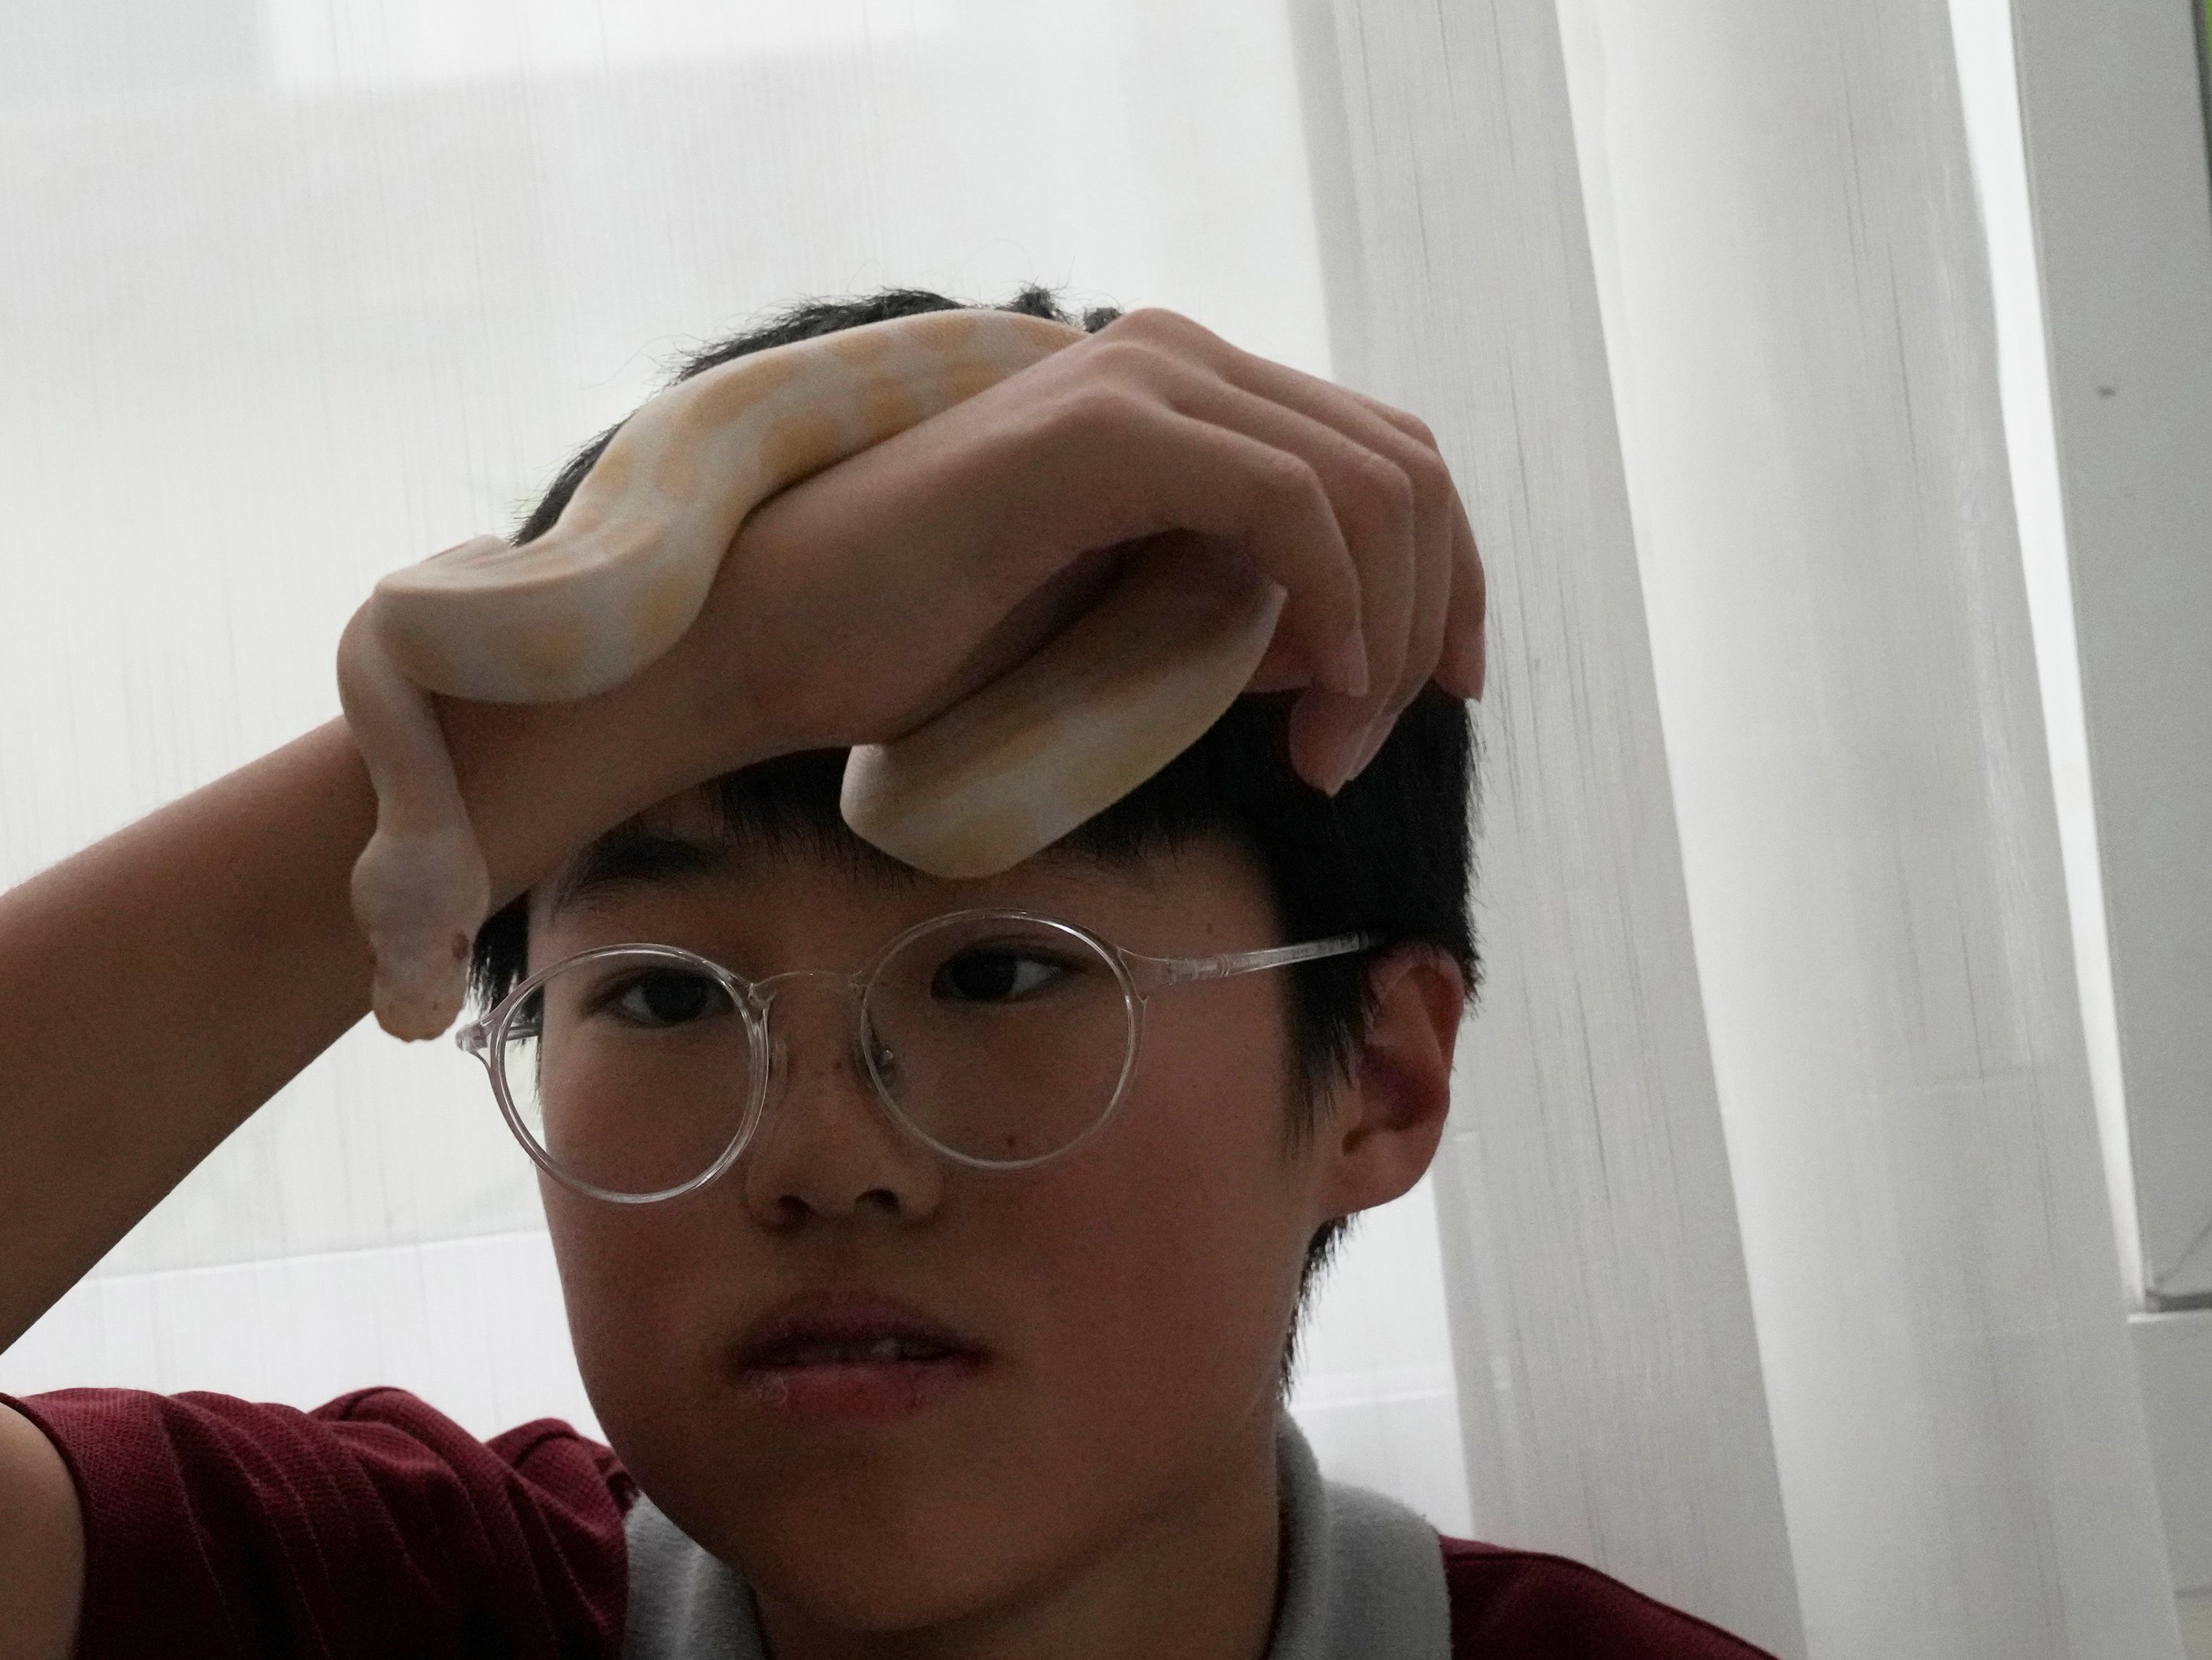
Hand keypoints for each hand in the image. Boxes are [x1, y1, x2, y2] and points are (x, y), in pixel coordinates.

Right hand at [678, 308, 1485, 793]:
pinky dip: (1337, 610)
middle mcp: (1175, 356)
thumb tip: (1345, 647)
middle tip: (1369, 745)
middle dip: (1427, 614)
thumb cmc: (919, 651)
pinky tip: (1312, 699)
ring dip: (1384, 635)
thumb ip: (1234, 613)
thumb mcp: (1123, 632)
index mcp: (1181, 392)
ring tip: (1330, 751)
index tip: (1432, 696)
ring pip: (1370, 487)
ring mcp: (1143, 380)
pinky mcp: (1106, 430)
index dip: (1441, 577)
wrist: (770, 641)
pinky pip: (1292, 507)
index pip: (1380, 456)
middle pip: (1403, 465)